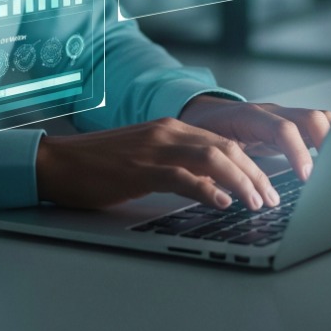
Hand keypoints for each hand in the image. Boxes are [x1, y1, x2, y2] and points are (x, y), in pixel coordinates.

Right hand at [34, 117, 282, 211]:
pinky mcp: (139, 168)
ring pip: (212, 158)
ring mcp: (154, 148)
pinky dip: (206, 188)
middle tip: (272, 198)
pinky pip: (181, 176)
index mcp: (172, 128)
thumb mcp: (148, 161)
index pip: (225, 142)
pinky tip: (221, 202)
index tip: (269, 185)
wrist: (58, 162)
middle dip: (255, 174)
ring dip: (240, 181)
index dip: (252, 164)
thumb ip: (180, 167)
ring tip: (256, 202)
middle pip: (227, 147)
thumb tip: (215, 187)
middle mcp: (168, 132)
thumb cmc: (100, 166)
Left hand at [178, 95, 330, 182]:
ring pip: (319, 118)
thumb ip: (222, 167)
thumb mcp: (209, 150)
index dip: (298, 153)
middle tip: (329, 174)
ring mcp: (285, 116)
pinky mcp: (292, 124)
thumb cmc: (205, 132)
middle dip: (326, 144)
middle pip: (310, 118)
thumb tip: (233, 195)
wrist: (204, 112)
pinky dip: (329, 138)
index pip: (283, 130)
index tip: (307, 177)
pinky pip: (318, 124)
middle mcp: (273, 113)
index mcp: (250, 117)